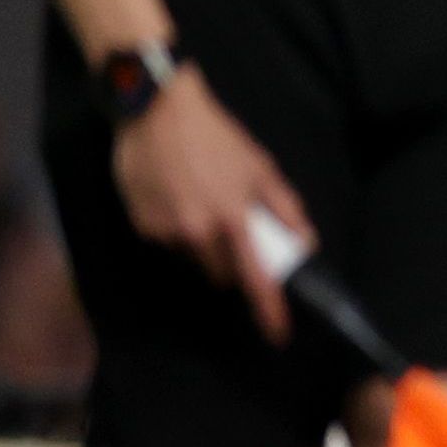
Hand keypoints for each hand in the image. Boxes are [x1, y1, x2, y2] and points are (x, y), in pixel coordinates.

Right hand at [114, 72, 307, 342]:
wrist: (157, 113)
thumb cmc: (217, 139)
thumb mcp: (261, 168)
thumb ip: (285, 209)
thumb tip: (304, 243)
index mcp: (234, 218)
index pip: (256, 278)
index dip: (269, 309)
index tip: (277, 333)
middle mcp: (198, 232)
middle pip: (222, 273)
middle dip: (231, 262)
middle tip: (232, 229)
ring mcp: (166, 231)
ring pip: (194, 258)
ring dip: (203, 244)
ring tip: (200, 200)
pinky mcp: (142, 226)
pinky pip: (168, 242)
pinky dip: (177, 229)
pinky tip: (176, 197)